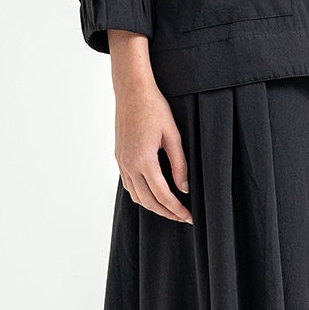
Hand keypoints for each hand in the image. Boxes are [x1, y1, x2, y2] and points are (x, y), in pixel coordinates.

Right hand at [107, 30, 192, 221]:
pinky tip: (153, 194)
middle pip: (148, 201)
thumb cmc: (154, 108)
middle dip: (166, 213)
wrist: (131, 92)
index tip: (189, 217)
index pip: (163, 196)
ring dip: (153, 206)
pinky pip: (129, 185)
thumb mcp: (173, 135)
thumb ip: (179, 164)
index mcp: (144, 160)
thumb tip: (184, 189)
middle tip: (183, 217)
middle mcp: (129, 165)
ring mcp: (121, 162)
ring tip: (170, 209)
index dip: (177, 209)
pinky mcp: (119, 158)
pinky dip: (141, 195)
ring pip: (136, 196)